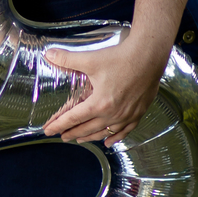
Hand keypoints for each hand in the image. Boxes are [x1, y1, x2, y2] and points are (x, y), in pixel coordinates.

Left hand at [42, 35, 169, 143]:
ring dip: (90, 137)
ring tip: (80, 139)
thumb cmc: (121, 58)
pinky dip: (114, 138)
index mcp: (99, 103)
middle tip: (62, 136)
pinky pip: (124, 131)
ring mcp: (126, 116)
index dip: (59, 125)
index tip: (49, 130)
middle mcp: (112, 114)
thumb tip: (49, 54)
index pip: (73, 118)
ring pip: (104, 132)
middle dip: (72, 133)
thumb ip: (67, 59)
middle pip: (87, 128)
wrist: (148, 57)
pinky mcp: (138, 113)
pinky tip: (108, 142)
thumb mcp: (90, 59)